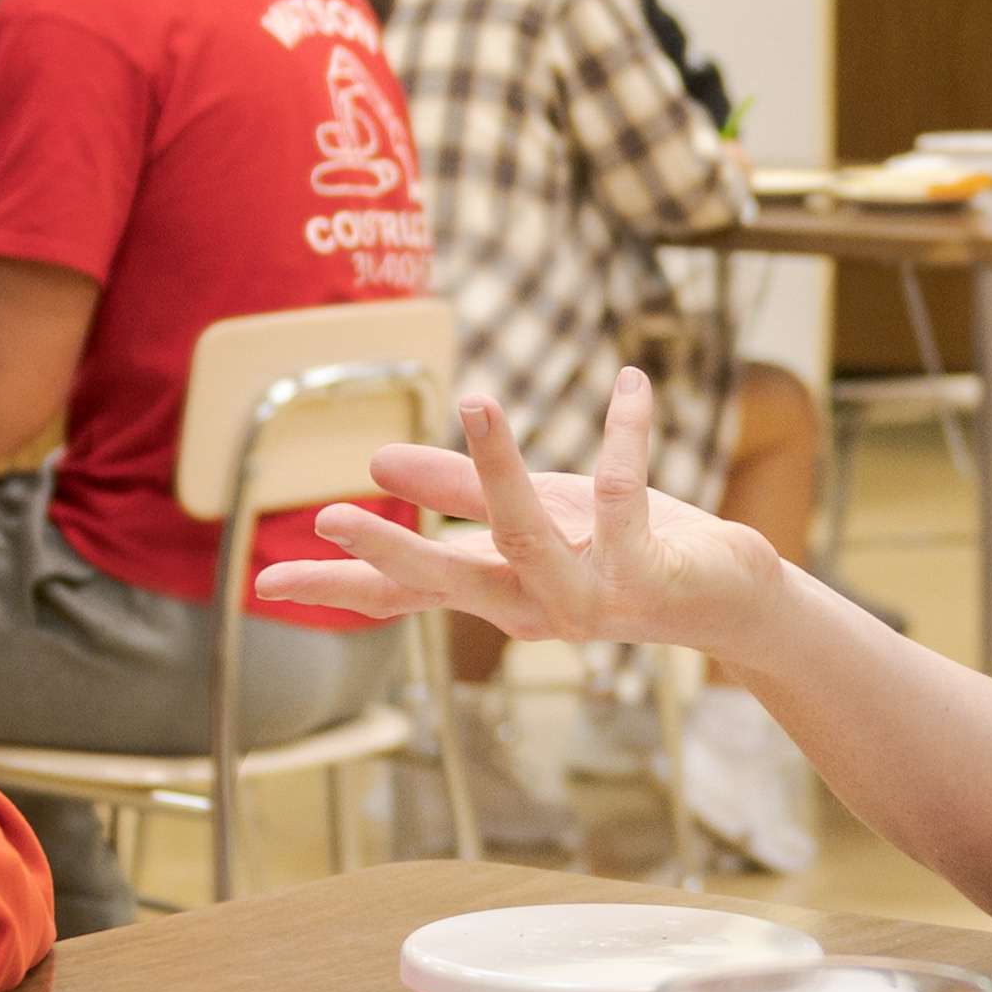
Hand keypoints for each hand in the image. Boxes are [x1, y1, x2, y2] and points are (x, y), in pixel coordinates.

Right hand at [257, 371, 790, 657]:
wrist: (726, 594)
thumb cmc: (622, 547)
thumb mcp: (534, 512)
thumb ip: (457, 492)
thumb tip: (374, 463)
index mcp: (495, 590)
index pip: (402, 594)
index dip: (337, 586)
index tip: (265, 586)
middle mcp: (530, 605)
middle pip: (446, 582)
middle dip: (389, 552)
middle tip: (329, 514)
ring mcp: (587, 596)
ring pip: (527, 536)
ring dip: (499, 472)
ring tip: (475, 401)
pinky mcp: (644, 572)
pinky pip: (623, 491)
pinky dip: (625, 433)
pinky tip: (630, 386)